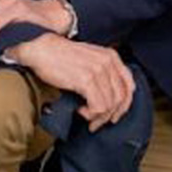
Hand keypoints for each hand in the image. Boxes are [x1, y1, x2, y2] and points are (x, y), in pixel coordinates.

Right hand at [5, 33, 136, 130]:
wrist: (42, 49)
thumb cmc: (61, 56)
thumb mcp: (90, 59)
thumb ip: (103, 72)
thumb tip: (110, 97)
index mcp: (112, 56)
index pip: (129, 86)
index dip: (123, 106)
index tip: (113, 115)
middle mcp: (108, 62)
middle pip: (121, 98)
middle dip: (110, 115)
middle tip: (97, 122)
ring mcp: (98, 70)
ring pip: (109, 105)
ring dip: (98, 117)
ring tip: (86, 116)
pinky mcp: (87, 79)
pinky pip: (98, 106)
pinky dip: (90, 114)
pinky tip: (80, 110)